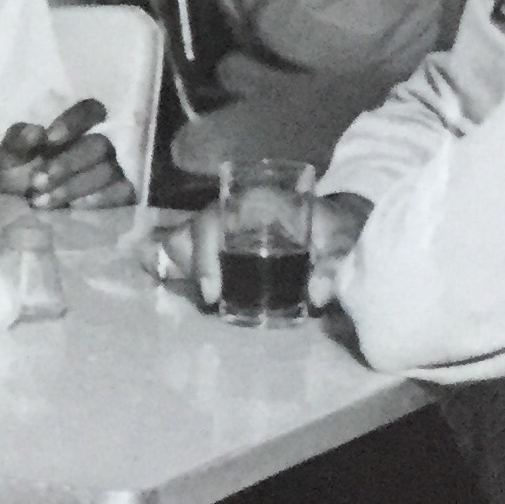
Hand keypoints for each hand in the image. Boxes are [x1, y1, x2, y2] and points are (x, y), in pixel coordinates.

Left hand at [0, 100, 135, 207]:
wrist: (22, 222)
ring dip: (72, 186)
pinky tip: (73, 208)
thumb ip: (18, 141)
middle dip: (67, 163)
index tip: (48, 140)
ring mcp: (113, 173)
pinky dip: (96, 199)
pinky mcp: (122, 198)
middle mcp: (98, 149)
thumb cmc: (18, 183)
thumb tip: (36, 131)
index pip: (90, 110)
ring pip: (106, 170)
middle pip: (99, 144)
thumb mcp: (10, 160)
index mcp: (73, 132)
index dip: (74, 122)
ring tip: (42, 202)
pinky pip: (120, 192)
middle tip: (37, 182)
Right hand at [159, 192, 370, 310]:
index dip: (204, 255)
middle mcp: (232, 211)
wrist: (337, 221)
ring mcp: (225, 227)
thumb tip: (318, 294)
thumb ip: (334, 261)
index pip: (215, 219)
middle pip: (192, 230)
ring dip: (174, 263)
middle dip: (187, 266)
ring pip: (183, 238)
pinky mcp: (224, 243)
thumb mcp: (343, 237)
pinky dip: (172, 263)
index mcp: (255, 202)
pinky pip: (188, 249)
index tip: (211, 293)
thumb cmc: (337, 225)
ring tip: (175, 291)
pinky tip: (161, 279)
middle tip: (203, 301)